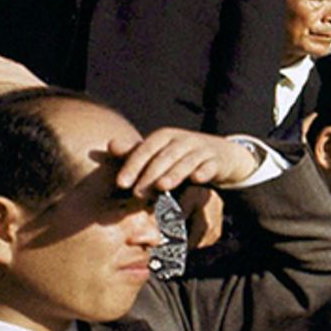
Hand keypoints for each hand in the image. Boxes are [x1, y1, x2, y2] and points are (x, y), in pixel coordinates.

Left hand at [116, 129, 256, 195]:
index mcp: (164, 136)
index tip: (120, 184)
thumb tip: (110, 145)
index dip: (132, 165)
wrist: (221, 154)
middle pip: (164, 157)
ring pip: (187, 161)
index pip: (145, 150)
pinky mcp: (217, 160)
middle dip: (150, 175)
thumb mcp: (158, 152)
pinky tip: (197, 180)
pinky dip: (204, 171)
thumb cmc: (181, 156)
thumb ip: (135, 152)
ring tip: (162, 187)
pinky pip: (210, 165)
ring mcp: (202, 149)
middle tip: (137, 194)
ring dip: (174, 173)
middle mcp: (182, 140)